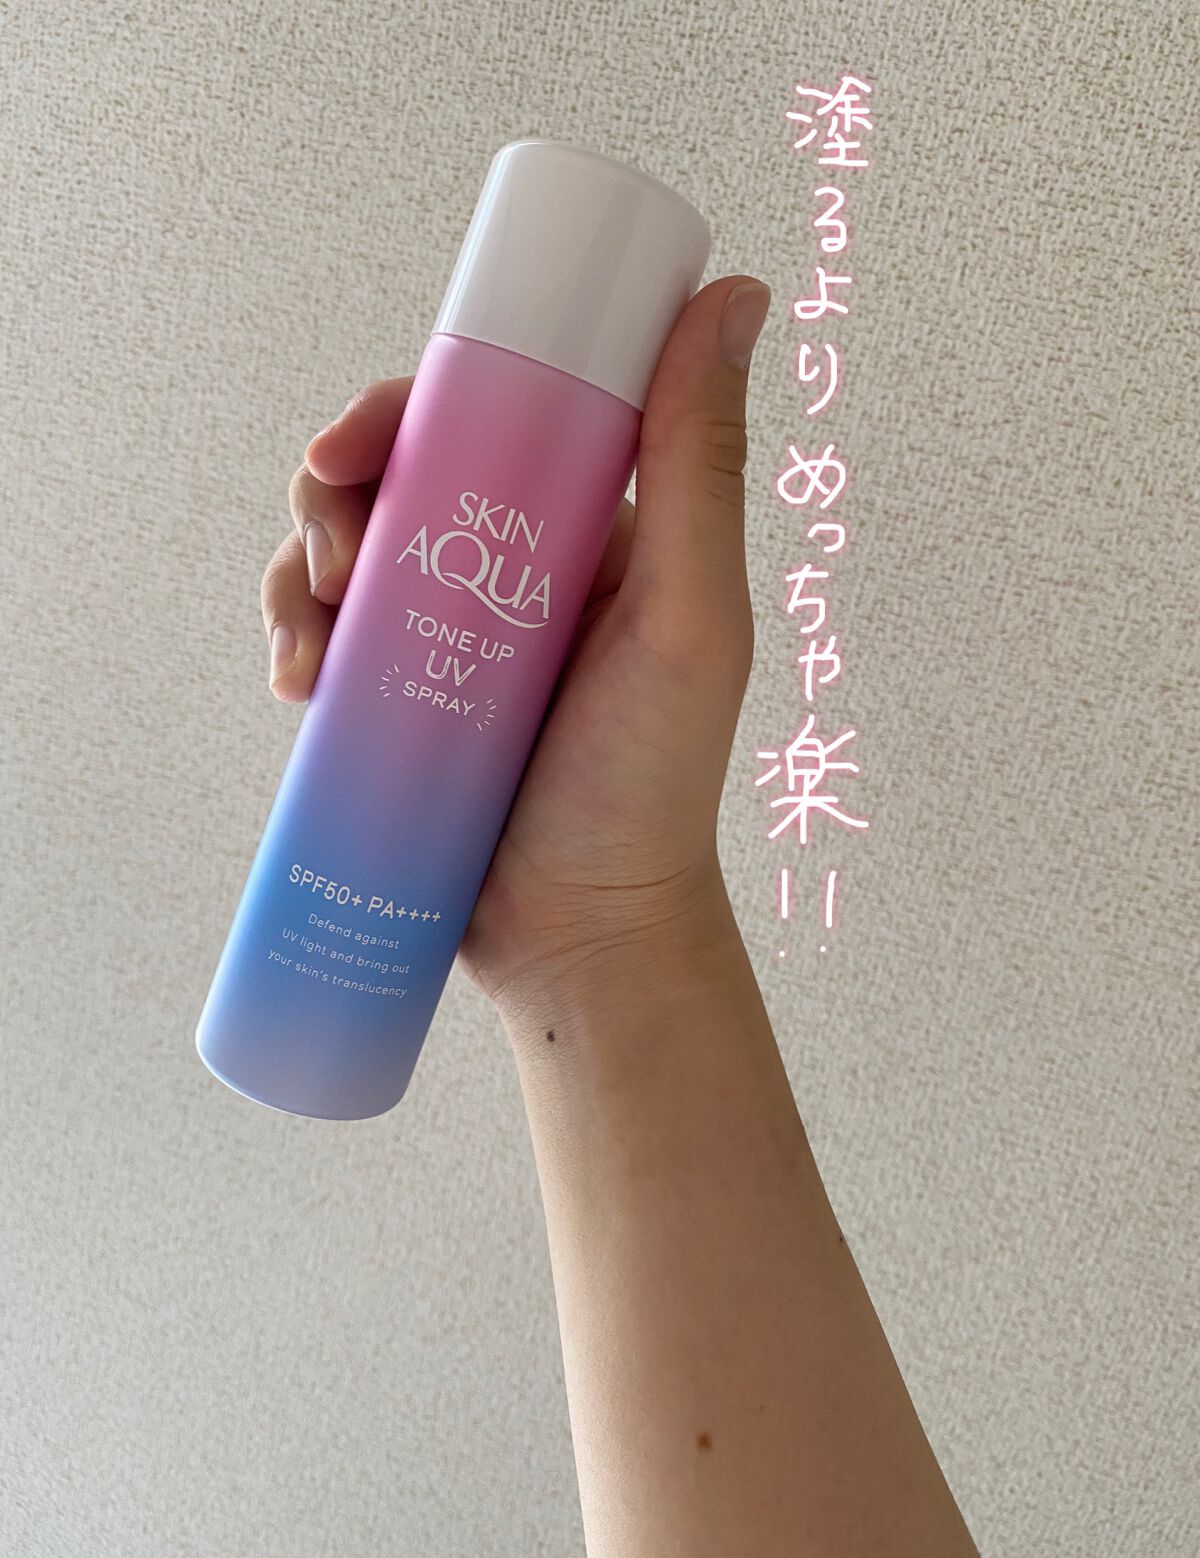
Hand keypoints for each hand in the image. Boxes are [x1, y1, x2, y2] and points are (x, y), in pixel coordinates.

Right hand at [261, 275, 770, 1003]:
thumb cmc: (652, 784)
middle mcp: (513, 571)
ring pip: (346, 552)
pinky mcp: (400, 704)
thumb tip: (732, 293)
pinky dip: (294, 639)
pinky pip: (326, 639)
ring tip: (311, 647)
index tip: (359, 440)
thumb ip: (700, 465)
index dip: (406, 405)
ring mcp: (450, 638)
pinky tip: (297, 682)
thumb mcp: (689, 616)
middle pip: (398, 477)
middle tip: (330, 550)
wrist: (583, 933)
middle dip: (336, 492)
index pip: (487, 419)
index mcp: (586, 530)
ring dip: (298, 571)